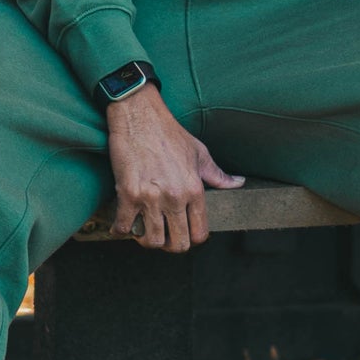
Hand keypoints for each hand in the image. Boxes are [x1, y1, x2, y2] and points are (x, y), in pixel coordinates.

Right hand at [105, 87, 243, 252]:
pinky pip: (124, 227)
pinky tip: (121, 225)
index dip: (191, 238)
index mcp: (195, 190)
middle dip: (170, 244)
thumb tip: (239, 183)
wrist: (140, 114)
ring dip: (146, 240)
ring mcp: (151, 197)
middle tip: (162, 235)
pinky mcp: (128, 193)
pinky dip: (120, 230)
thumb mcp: (200, 152)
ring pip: (152, 241)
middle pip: (178, 243)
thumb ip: (218, 175)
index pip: (200, 233)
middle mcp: (175, 197)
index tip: (182, 232)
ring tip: (143, 230)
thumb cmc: (169, 132)